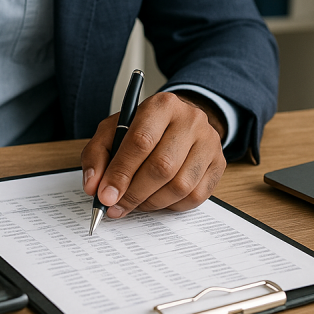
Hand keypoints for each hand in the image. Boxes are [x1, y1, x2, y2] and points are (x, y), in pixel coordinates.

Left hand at [81, 91, 225, 216]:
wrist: (180, 122)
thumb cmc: (142, 128)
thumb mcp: (113, 130)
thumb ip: (97, 155)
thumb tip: (94, 187)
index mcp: (161, 106)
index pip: (141, 142)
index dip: (121, 172)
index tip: (105, 195)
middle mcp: (190, 120)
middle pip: (162, 166)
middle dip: (134, 193)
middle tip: (115, 207)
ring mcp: (209, 142)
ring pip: (180, 185)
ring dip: (151, 202)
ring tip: (134, 204)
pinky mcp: (219, 164)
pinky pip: (196, 196)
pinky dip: (171, 206)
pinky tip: (156, 201)